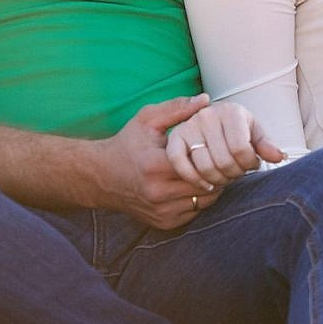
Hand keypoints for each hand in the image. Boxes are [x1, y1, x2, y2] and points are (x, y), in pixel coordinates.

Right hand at [87, 95, 276, 229]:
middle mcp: (159, 192)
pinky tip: (194, 184)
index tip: (219, 145)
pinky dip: (199, 199)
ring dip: (211, 186)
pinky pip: (195, 212)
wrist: (101, 177)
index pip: (202, 163)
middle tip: (221, 158)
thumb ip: (177, 108)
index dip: (215, 153)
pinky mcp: (163, 223)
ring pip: (205, 200)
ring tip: (208, 170)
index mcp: (156, 166)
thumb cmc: (127, 144)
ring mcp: (161, 211)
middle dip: (217, 171)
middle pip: (208, 184)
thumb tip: (206, 100)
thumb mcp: (148, 120)